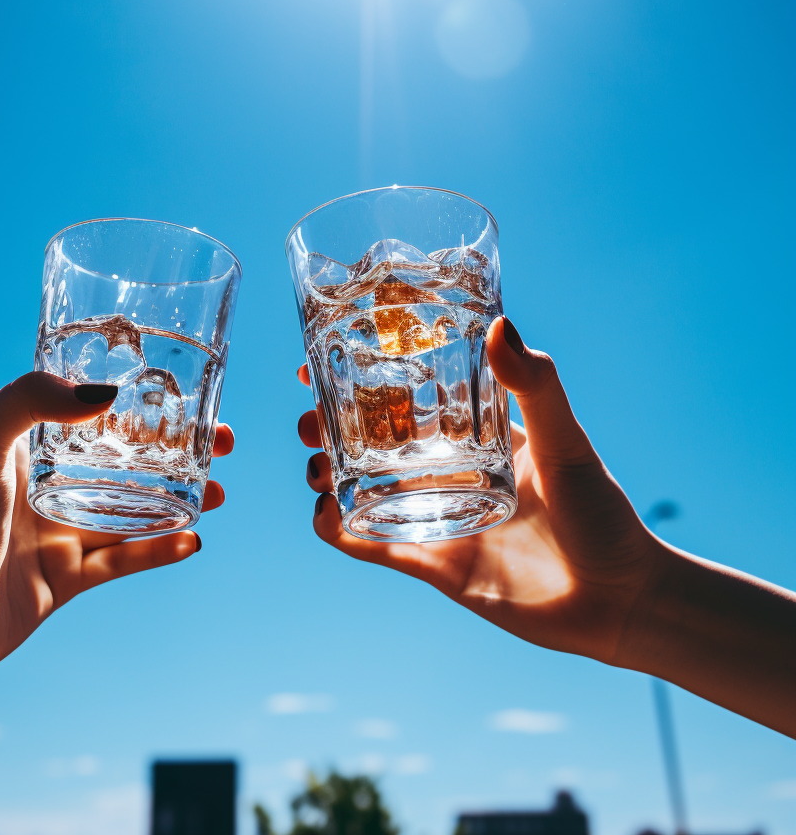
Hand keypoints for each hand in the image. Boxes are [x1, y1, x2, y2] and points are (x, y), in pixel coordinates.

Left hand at [0, 372, 233, 795]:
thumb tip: (106, 393)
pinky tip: (194, 541)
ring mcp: (58, 531)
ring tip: (220, 491)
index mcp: (25, 445)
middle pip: (127, 458)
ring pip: (134, 508)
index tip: (185, 394)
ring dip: (180, 498)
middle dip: (177, 449)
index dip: (144, 403)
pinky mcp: (67, 577)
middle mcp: (45, 484)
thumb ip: (31, 397)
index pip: (94, 412)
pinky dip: (160, 550)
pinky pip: (125, 560)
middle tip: (221, 442)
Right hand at [298, 317, 659, 663]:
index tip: (325, 360)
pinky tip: (323, 512)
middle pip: (373, 440)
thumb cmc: (604, 515)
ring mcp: (438, 515)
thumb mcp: (566, 443)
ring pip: (364, 488)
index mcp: (477, 433)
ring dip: (329, 472)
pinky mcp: (434, 562)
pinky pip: (375, 544)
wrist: (620, 602)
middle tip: (307, 419)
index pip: (410, 393)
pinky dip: (341, 530)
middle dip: (331, 426)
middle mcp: (451, 470)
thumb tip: (501, 326)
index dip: (364, 376)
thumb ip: (536, 387)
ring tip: (314, 461)